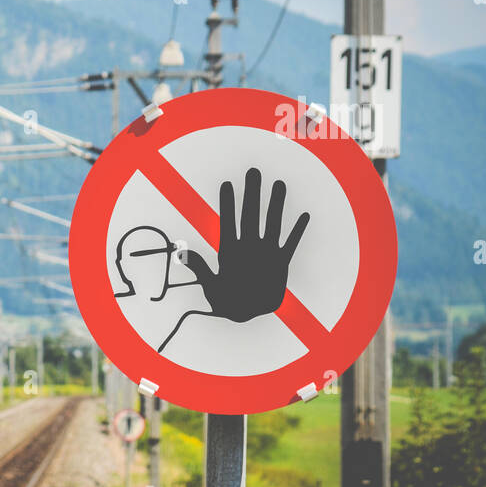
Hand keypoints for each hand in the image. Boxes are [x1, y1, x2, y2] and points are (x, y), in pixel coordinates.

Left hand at [183, 168, 308, 322]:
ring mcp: (264, 253)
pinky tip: (304, 217)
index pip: (227, 221)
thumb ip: (200, 269)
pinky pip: (290, 245)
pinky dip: (297, 232)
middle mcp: (248, 247)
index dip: (227, 203)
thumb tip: (182, 255)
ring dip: (276, 205)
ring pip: (271, 224)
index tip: (226, 184)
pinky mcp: (279, 264)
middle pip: (250, 215)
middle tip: (253, 171)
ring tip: (279, 184)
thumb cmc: (224, 301)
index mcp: (229, 251)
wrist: (245, 314)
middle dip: (251, 194)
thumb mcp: (210, 286)